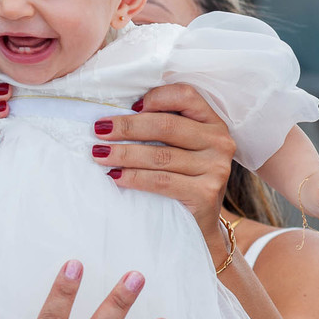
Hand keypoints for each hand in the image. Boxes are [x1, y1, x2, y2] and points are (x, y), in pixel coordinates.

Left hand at [93, 84, 232, 241]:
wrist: (198, 223)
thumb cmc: (181, 177)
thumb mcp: (179, 146)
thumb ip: (161, 126)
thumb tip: (114, 116)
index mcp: (212, 122)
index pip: (185, 95)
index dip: (155, 97)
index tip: (128, 106)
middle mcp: (219, 142)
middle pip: (166, 125)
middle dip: (127, 126)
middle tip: (99, 130)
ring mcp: (216, 168)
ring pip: (160, 155)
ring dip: (123, 153)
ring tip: (99, 154)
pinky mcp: (206, 193)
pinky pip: (161, 181)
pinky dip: (133, 177)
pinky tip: (114, 176)